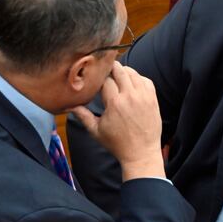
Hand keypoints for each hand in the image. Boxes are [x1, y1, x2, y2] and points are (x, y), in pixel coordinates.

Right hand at [71, 61, 164, 180]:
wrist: (141, 153)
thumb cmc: (118, 143)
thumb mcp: (96, 131)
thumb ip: (83, 116)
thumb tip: (69, 106)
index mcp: (115, 103)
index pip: (105, 79)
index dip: (100, 78)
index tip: (97, 81)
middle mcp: (130, 96)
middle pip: (120, 70)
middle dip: (111, 68)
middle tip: (106, 69)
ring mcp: (143, 97)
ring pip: (134, 73)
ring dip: (125, 72)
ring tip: (118, 75)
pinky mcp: (153, 99)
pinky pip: (146, 81)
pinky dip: (139, 78)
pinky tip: (132, 82)